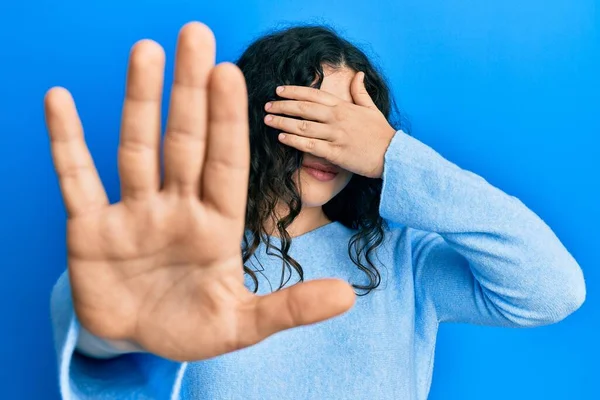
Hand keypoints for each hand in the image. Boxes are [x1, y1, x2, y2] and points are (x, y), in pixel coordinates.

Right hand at [44, 22, 354, 361]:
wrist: (136, 341)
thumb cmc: (192, 328)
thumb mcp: (243, 325)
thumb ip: (291, 308)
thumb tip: (349, 296)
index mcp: (215, 226)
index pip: (225, 164)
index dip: (228, 120)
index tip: (231, 73)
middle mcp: (175, 208)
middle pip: (184, 142)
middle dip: (189, 92)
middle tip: (196, 35)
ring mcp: (131, 213)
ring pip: (135, 148)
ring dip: (139, 101)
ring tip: (146, 50)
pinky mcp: (89, 228)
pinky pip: (75, 178)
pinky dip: (65, 142)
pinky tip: (59, 100)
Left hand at [262, 72, 397, 177]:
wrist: (393, 155)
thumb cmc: (381, 133)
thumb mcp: (371, 108)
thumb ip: (360, 91)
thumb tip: (358, 74)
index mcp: (343, 107)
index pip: (313, 95)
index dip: (294, 91)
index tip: (279, 90)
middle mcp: (337, 118)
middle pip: (303, 108)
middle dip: (282, 106)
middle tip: (266, 106)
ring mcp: (335, 135)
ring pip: (303, 126)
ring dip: (282, 122)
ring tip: (267, 121)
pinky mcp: (335, 153)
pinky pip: (310, 145)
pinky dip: (294, 141)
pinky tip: (281, 138)